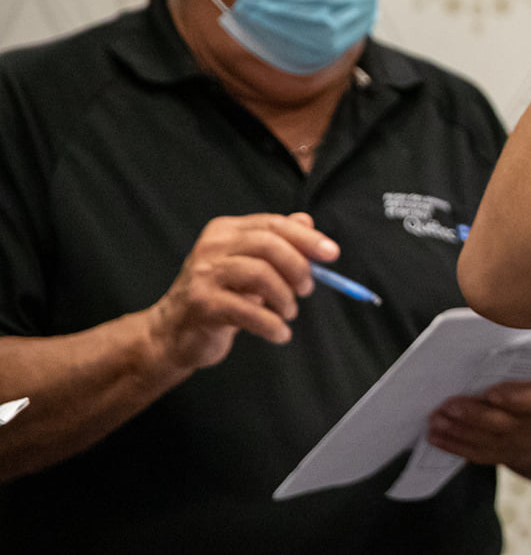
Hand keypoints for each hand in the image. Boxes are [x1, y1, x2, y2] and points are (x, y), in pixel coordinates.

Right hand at [146, 212, 337, 372]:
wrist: (174, 331)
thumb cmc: (220, 295)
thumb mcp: (249, 265)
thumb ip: (277, 243)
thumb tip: (307, 220)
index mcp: (226, 231)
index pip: (272, 224)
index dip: (306, 238)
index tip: (332, 254)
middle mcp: (212, 246)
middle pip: (268, 245)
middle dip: (298, 267)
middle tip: (306, 290)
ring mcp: (204, 274)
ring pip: (259, 274)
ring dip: (285, 297)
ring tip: (289, 313)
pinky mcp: (201, 304)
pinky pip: (248, 310)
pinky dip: (272, 324)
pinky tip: (280, 334)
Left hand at [425, 362, 530, 473]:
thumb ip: (522, 360)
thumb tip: (483, 340)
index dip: (517, 398)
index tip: (492, 392)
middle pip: (509, 424)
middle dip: (475, 416)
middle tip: (448, 405)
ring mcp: (530, 444)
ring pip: (492, 442)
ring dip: (460, 433)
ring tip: (436, 421)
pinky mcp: (512, 456)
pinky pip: (483, 454)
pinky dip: (457, 447)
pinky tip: (437, 438)